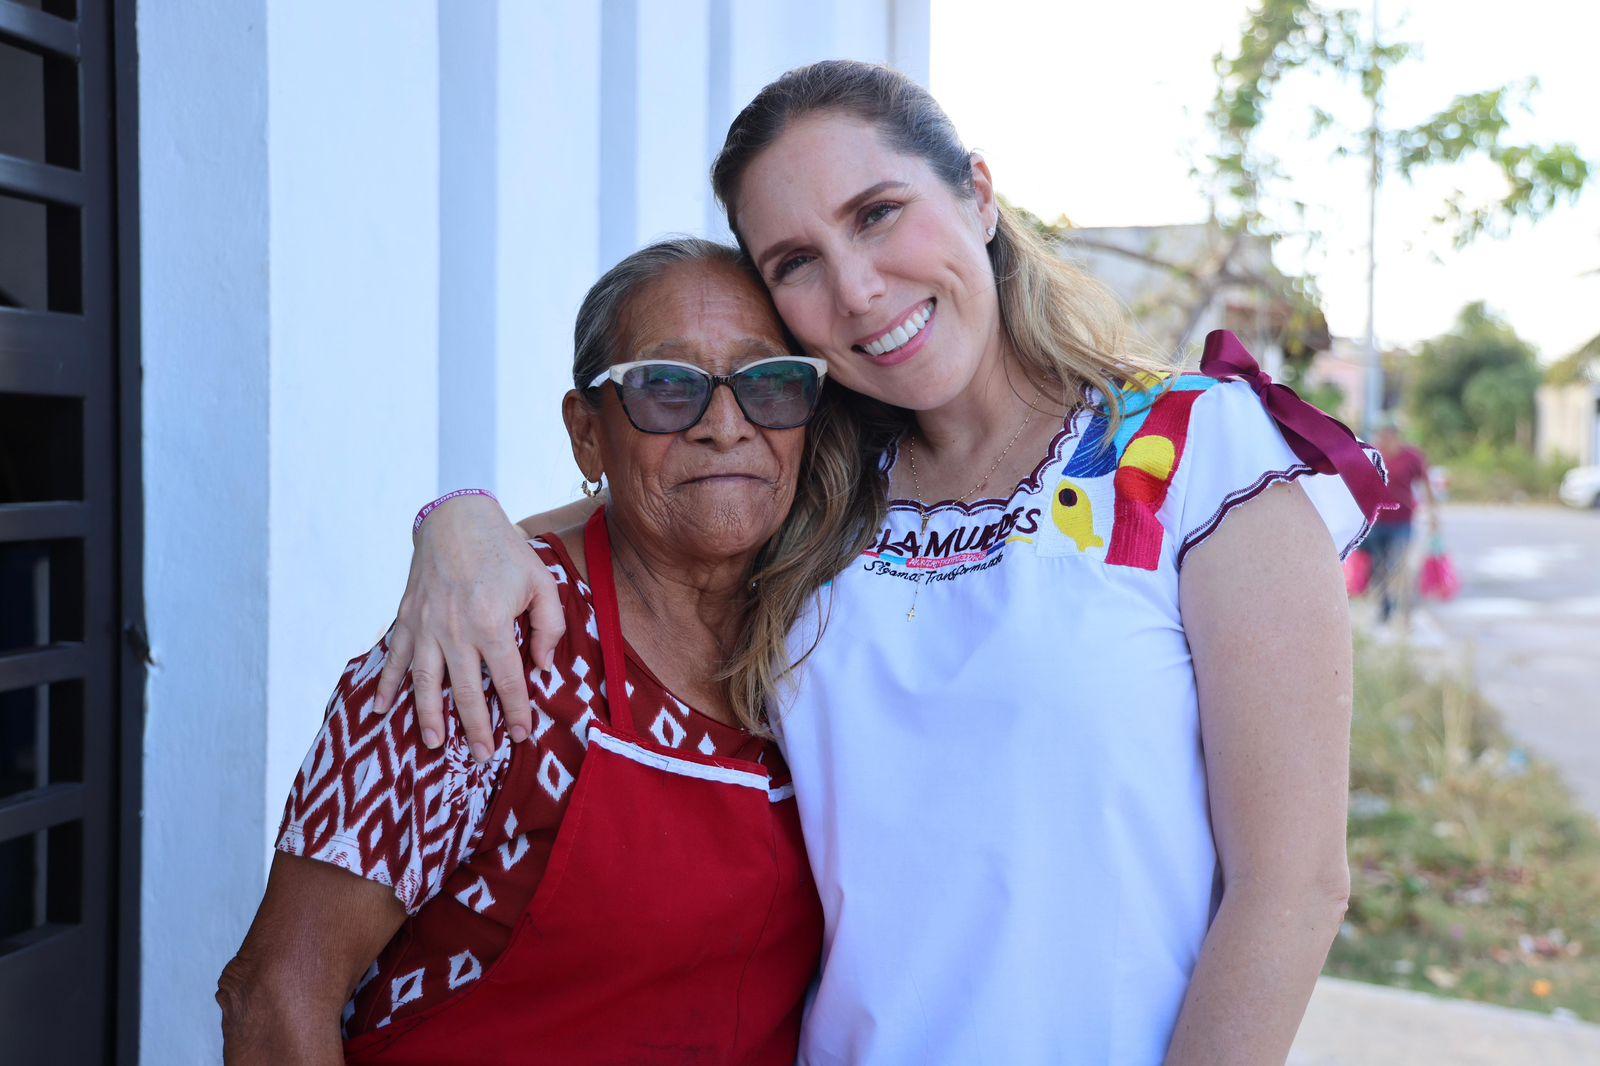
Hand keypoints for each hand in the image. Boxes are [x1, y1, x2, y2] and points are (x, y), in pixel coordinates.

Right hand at [375, 494, 564, 758]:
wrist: (456, 518)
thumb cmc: (505, 551)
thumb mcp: (542, 582)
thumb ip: (549, 626)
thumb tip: (541, 666)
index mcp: (490, 622)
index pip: (506, 679)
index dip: (516, 710)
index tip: (522, 735)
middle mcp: (454, 630)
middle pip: (464, 691)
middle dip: (474, 728)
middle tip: (481, 756)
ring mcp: (425, 626)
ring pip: (425, 683)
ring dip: (427, 716)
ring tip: (434, 745)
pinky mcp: (407, 618)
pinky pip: (395, 658)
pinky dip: (385, 684)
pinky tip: (379, 709)